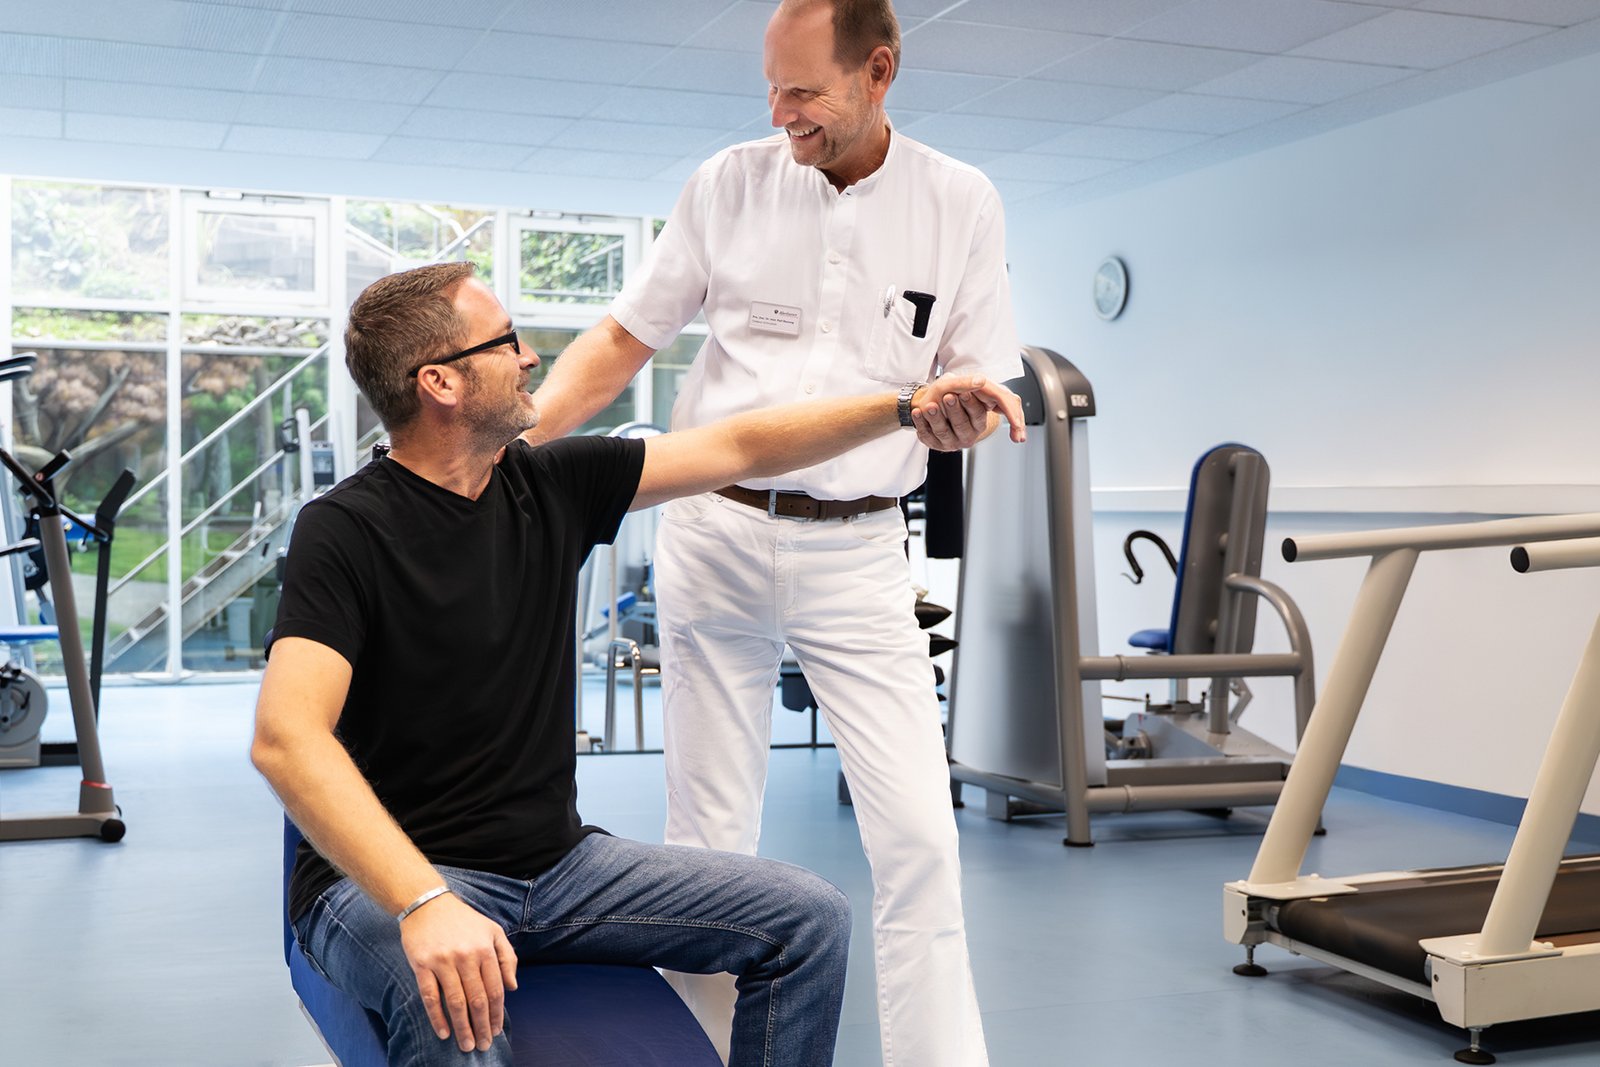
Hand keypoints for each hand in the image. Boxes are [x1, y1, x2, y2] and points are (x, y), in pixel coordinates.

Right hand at [399, 892, 519, 1052]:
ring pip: (456, 1002)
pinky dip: (437, 1017)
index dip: (496, 1014)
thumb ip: (507, 958)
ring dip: (462, 1027)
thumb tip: (513, 987)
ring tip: (467, 1045)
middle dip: (482, 1026)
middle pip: (477, 999)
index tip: (496, 1031)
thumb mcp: (493, 931)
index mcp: (485, 949)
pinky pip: (430, 996)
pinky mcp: (422, 964)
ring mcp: (443, 961)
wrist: (428, 903)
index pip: (495, 989)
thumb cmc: (464, 920)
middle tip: (483, 1045)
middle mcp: (466, 956)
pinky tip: (444, 1033)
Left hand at [912, 375, 1026, 449]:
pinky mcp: (935, 444)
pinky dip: (920, 424)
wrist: (934, 405)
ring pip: (943, 432)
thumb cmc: (951, 396)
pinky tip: (917, 413)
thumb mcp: (960, 387)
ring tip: (929, 406)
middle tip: (947, 397)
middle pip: (961, 425)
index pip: (977, 415)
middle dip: (954, 410)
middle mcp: (966, 435)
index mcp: (978, 423)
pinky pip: (927, 436)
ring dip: (936, 418)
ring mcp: (951, 442)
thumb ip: (969, 384)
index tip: (964, 393)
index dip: (970, 404)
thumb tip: (980, 380)